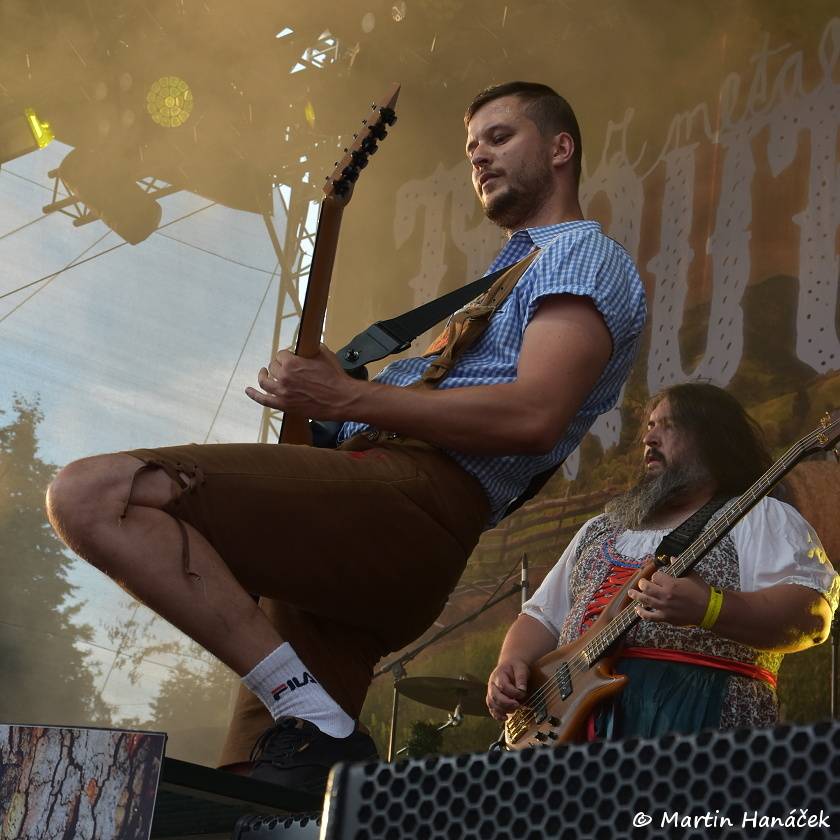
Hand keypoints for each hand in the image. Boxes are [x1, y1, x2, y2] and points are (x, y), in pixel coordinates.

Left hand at [245, 345, 361, 419]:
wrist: (342, 399)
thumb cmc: (335, 377)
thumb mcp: (324, 355)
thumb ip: (311, 349)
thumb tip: (306, 348)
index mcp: (292, 363)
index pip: (280, 354)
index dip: (286, 355)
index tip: (292, 357)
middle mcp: (284, 377)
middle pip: (273, 367)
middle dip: (279, 365)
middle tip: (286, 368)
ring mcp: (282, 392)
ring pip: (265, 382)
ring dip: (263, 376)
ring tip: (264, 373)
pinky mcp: (285, 405)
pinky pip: (264, 400)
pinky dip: (254, 395)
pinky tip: (248, 390)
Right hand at [486, 659, 529, 720]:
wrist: (510, 664)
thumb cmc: (516, 667)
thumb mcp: (521, 669)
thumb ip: (521, 679)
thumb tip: (522, 690)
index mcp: (498, 675)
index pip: (503, 686)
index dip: (513, 692)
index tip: (523, 694)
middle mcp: (492, 684)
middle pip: (495, 696)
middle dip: (506, 703)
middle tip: (517, 705)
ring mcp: (491, 691)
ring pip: (491, 703)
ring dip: (501, 710)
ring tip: (512, 712)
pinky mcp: (493, 698)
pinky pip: (491, 708)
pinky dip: (496, 715)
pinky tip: (505, 718)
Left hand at [627, 561, 709, 626]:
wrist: (709, 609)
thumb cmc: (701, 591)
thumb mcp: (691, 575)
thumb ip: (680, 565)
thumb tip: (671, 557)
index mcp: (671, 584)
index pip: (655, 576)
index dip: (655, 575)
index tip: (657, 577)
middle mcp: (665, 595)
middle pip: (646, 587)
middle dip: (642, 583)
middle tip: (642, 583)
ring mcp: (664, 607)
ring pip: (644, 600)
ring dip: (636, 596)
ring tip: (631, 593)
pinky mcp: (666, 617)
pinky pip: (650, 617)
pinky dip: (642, 613)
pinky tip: (638, 610)